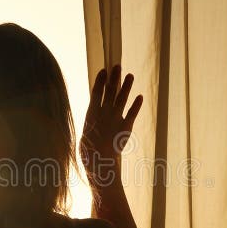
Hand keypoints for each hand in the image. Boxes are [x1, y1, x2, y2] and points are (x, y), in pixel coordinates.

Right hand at [80, 65, 142, 186]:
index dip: (100, 80)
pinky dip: (136, 105)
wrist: (99, 161)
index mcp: (91, 114)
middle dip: (114, 78)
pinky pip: (132, 113)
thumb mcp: (86, 135)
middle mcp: (104, 113)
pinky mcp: (126, 127)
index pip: (96, 92)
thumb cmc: (89, 151)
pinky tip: (140, 96)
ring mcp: (115, 119)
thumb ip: (91, 125)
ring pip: (122, 99)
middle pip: (110, 92)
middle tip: (118, 66)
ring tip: (130, 75)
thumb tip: (92, 120)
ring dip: (127, 87)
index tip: (103, 70)